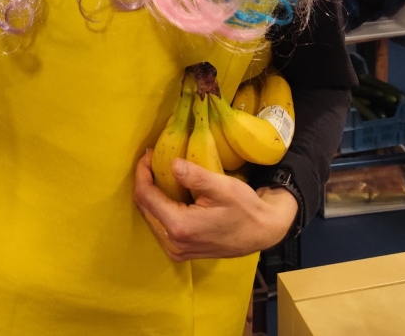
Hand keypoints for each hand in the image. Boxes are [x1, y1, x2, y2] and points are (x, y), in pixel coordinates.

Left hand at [133, 151, 297, 260]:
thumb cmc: (245, 209)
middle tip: (154, 160)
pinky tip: (169, 192)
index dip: (142, 172)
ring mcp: (176, 250)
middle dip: (145, 181)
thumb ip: (196, 177)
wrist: (262, 233)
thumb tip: (171, 164)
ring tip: (160, 172)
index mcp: (180, 227)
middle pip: (144, 207)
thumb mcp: (224, 188)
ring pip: (150, 217)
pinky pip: (160, 225)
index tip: (150, 153)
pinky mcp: (181, 251)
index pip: (145, 196)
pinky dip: (160, 206)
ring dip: (152, 194)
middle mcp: (173, 243)